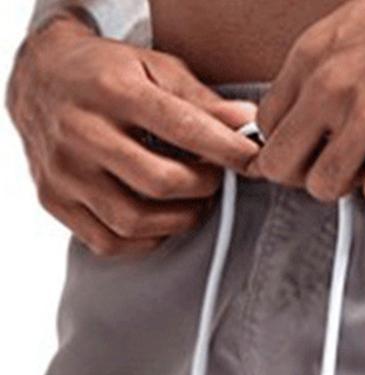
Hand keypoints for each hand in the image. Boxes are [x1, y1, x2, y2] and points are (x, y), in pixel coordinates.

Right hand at [7, 15, 258, 256]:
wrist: (37, 81)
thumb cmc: (108, 74)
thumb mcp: (155, 69)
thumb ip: (202, 101)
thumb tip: (249, 123)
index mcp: (112, 90)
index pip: (182, 128)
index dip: (227, 151)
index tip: (254, 161)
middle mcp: (81, 131)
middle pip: (160, 183)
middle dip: (203, 187)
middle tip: (214, 179)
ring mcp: (63, 171)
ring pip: (135, 221)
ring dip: (179, 219)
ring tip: (192, 201)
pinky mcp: (54, 200)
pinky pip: (109, 242)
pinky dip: (146, 240)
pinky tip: (159, 219)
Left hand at [251, 0, 364, 203]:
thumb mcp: (350, 27)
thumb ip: (319, 70)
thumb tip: (303, 115)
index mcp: (311, 57)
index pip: (267, 126)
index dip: (288, 144)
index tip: (310, 148)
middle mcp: (331, 88)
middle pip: (282, 166)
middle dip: (304, 174)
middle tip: (334, 167)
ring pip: (324, 187)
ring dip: (346, 185)